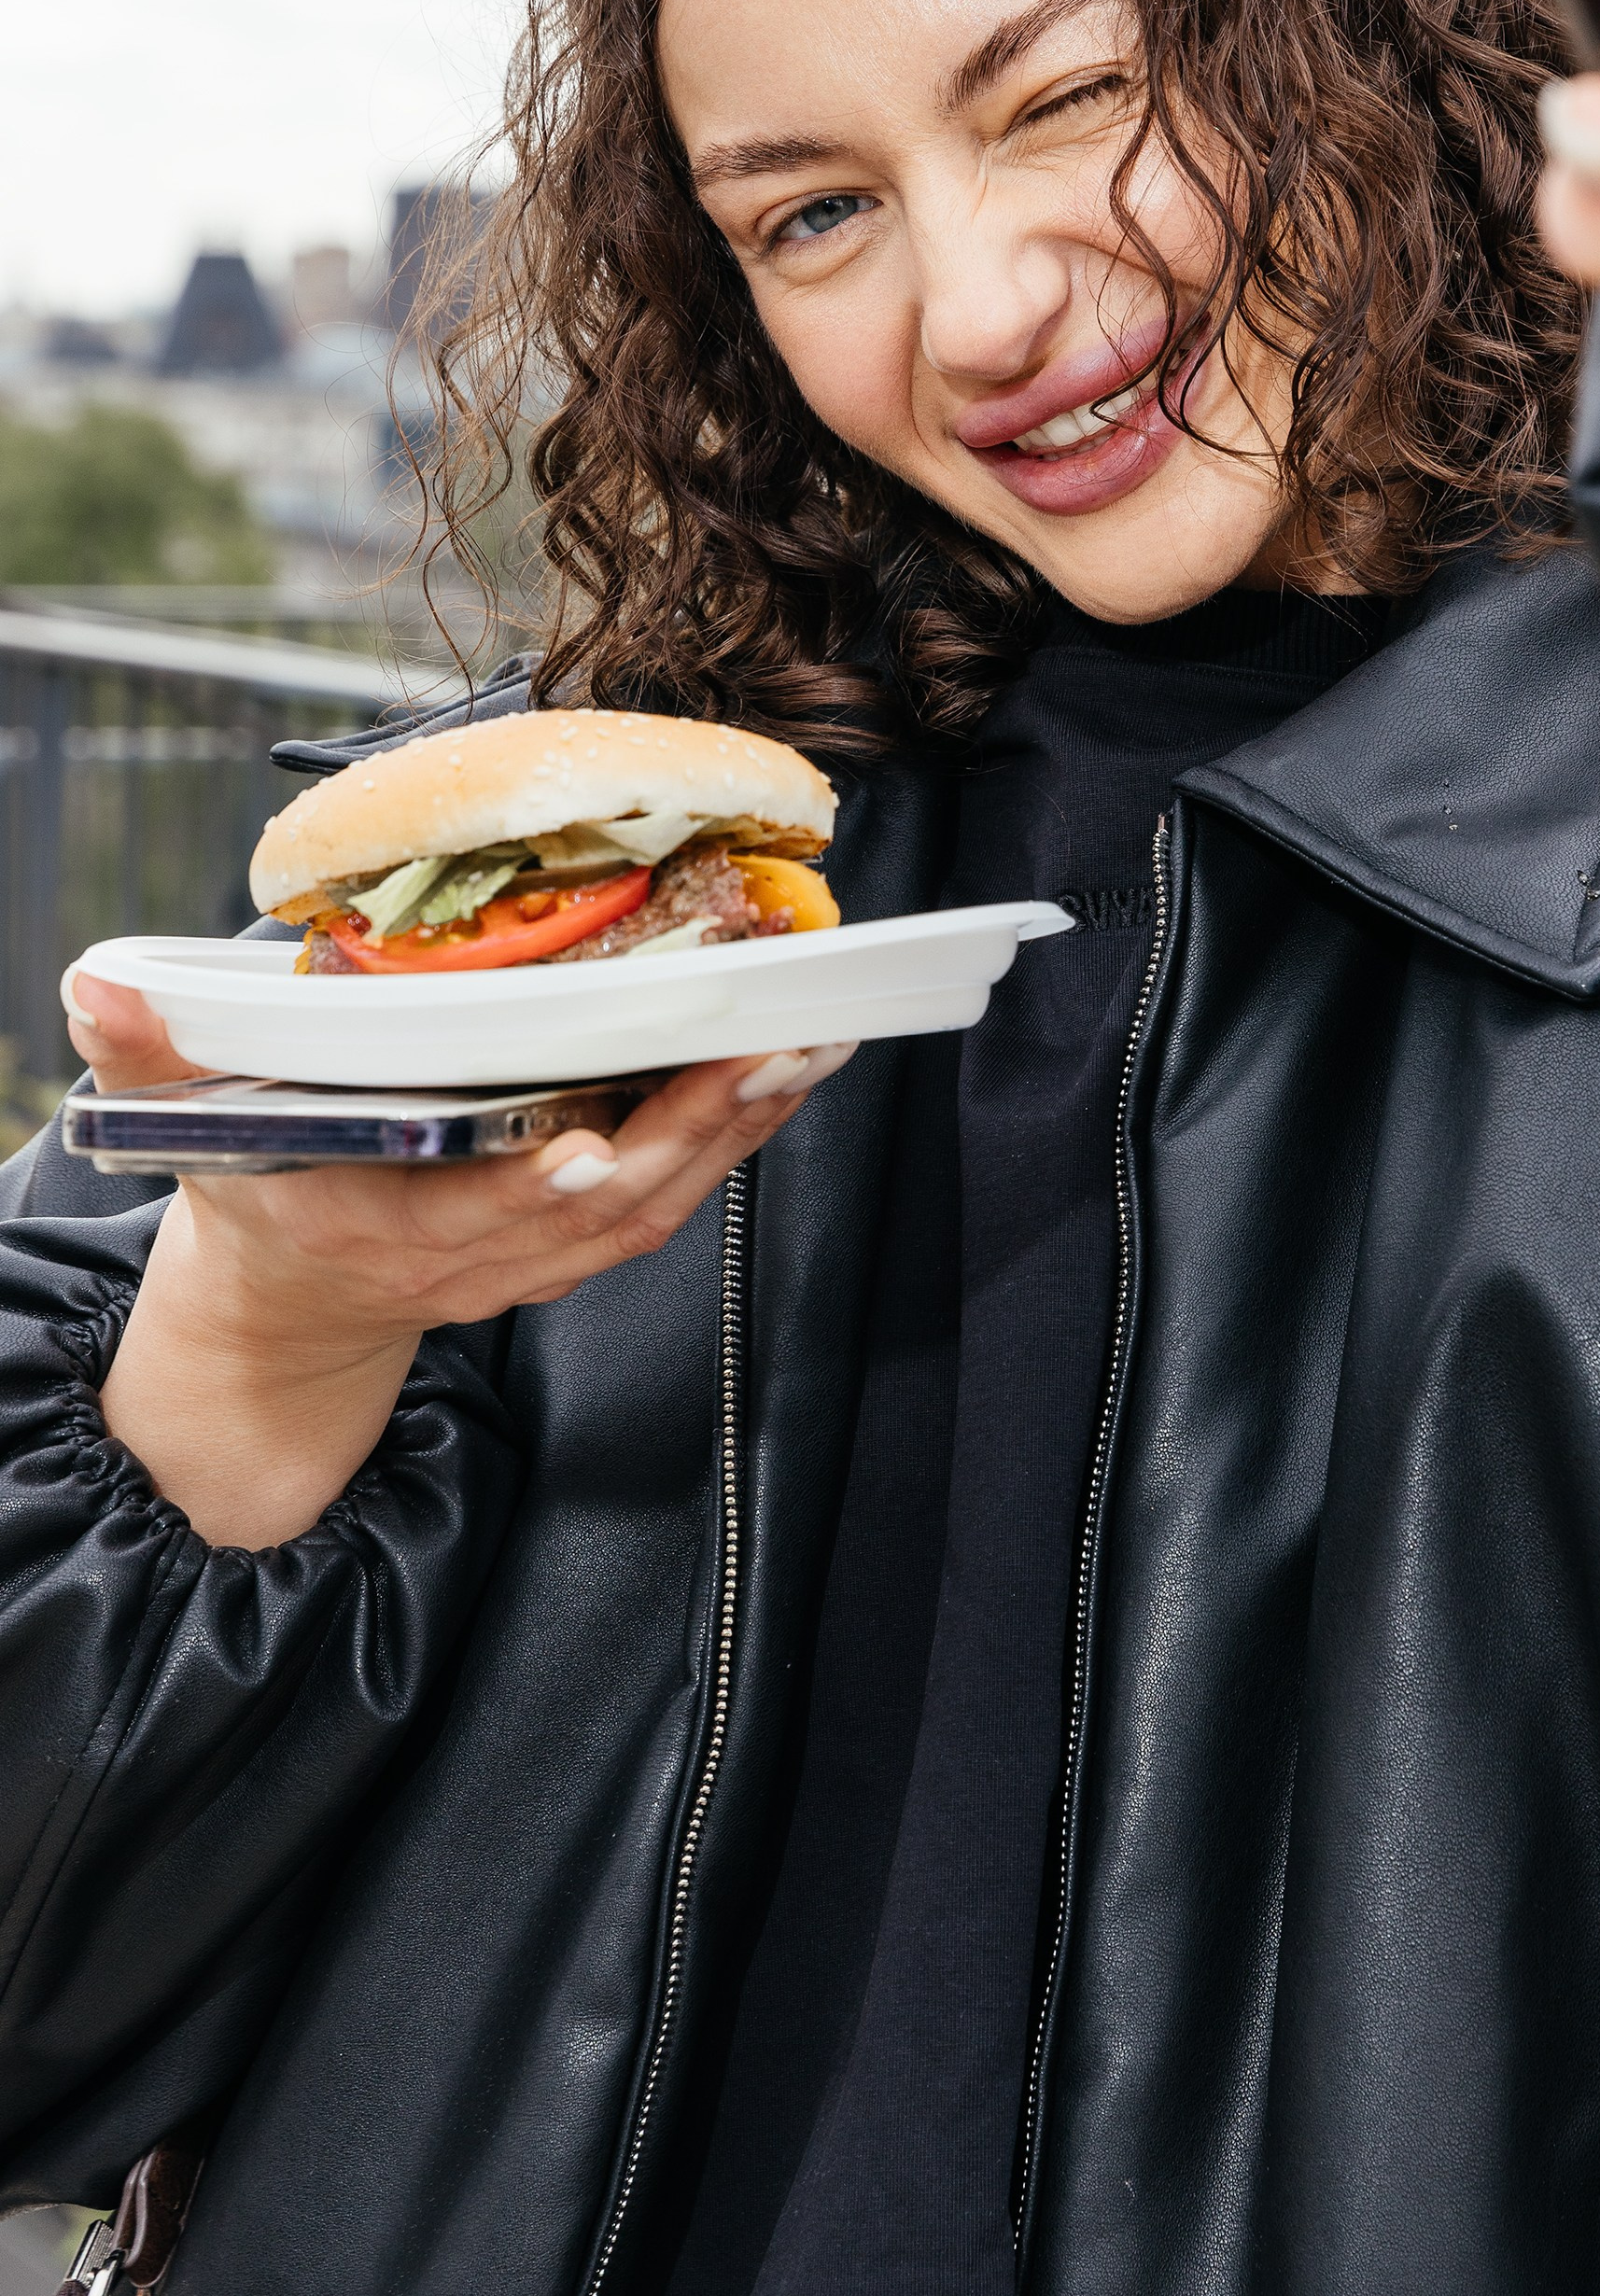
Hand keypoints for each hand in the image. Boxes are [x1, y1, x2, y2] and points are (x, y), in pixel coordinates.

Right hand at [66, 965, 852, 1550]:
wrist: (289, 1308)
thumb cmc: (254, 1192)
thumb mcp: (182, 1126)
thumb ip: (150, 1056)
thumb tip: (100, 988)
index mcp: (378, 1227)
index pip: (464, 1215)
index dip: (530, 1189)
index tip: (589, 1145)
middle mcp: (474, 1256)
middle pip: (600, 1203)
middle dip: (690, 1130)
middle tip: (764, 1048)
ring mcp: (536, 1255)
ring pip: (657, 1202)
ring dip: (737, 1127)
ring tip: (804, 1044)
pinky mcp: (579, 1238)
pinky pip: (674, 1195)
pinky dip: (733, 1137)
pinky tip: (784, 1072)